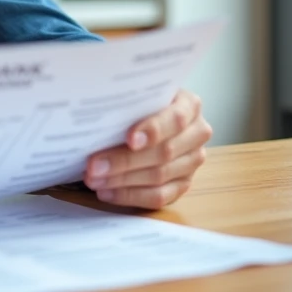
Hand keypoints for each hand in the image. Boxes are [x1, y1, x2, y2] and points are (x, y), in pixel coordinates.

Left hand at [82, 89, 210, 208]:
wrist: (152, 116)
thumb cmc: (140, 103)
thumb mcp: (139, 95)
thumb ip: (129, 102)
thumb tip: (99, 115)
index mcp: (190, 105)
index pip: (176, 119)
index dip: (153, 130)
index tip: (129, 139)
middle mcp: (197, 133)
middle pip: (164, 152)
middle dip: (125, 161)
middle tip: (94, 166)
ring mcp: (192, 161)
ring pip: (160, 176)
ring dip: (123, 181)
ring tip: (94, 179)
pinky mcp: (183, 184)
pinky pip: (159, 197)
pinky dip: (130, 196)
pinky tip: (107, 192)